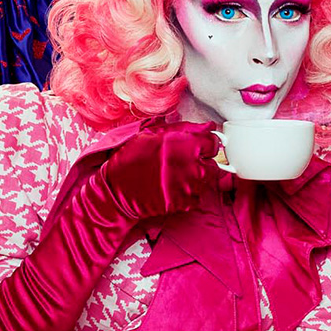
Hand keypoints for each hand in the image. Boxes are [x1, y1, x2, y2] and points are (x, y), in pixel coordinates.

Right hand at [92, 121, 230, 221]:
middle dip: (204, 162)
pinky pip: (196, 197)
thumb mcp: (154, 134)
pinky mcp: (184, 204)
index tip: (199, 146)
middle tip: (185, 162)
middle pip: (214, 164)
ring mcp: (190, 187)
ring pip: (206, 181)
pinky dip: (188, 194)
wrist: (116, 190)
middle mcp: (193, 166)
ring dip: (196, 178)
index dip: (207, 143)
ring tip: (176, 175)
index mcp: (187, 145)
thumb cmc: (131, 158)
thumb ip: (185, 129)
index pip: (214, 143)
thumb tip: (208, 127)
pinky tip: (173, 188)